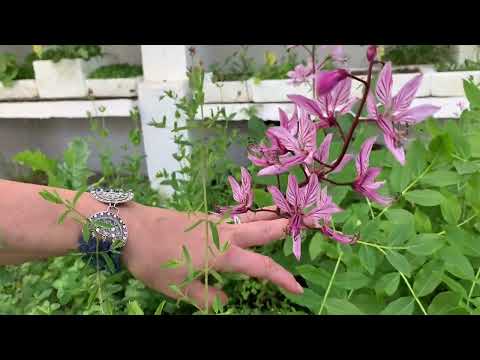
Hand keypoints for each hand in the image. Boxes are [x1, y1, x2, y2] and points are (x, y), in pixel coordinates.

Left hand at [121, 203, 303, 308]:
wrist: (132, 228)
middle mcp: (225, 235)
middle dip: (287, 228)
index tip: (298, 287)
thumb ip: (206, 297)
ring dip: (271, 218)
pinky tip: (246, 221)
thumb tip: (225, 302)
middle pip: (264, 229)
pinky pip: (234, 217)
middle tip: (309, 223)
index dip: (282, 278)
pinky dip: (249, 217)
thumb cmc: (154, 260)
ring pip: (250, 218)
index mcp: (223, 254)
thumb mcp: (178, 288)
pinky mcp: (203, 217)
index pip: (261, 267)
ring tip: (287, 216)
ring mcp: (214, 222)